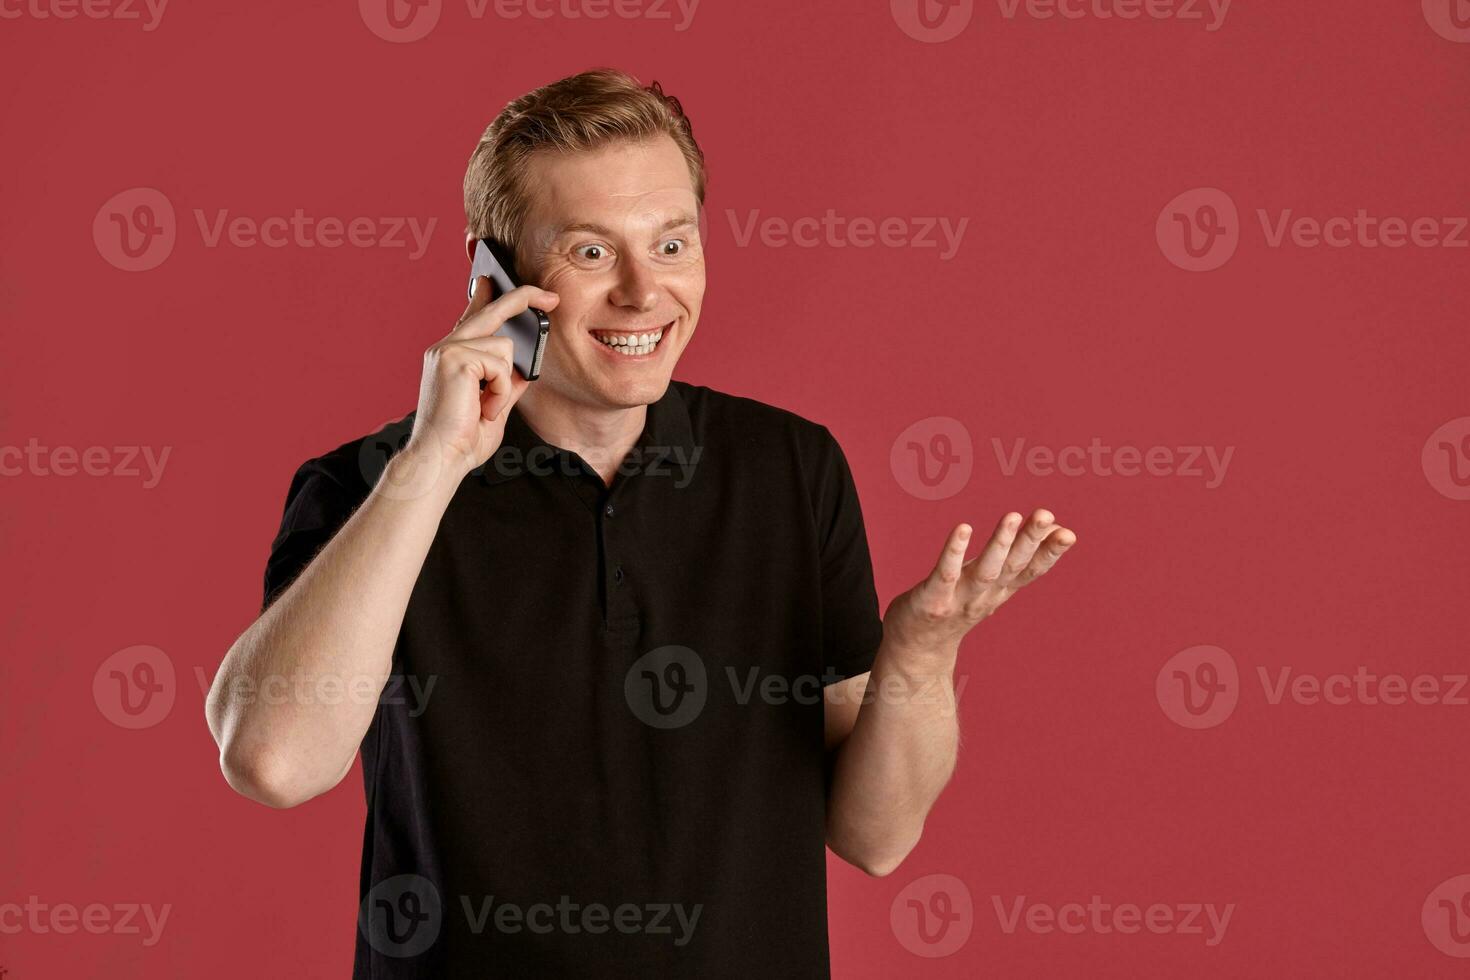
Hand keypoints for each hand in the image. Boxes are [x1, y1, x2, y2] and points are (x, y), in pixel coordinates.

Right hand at [407, 275, 559, 475]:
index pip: (473, 316)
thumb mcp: (493, 406)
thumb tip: (524, 365)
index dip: (487, 295)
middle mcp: (446, 347)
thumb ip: (506, 382)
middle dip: (523, 298)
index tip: (494, 278)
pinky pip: (499, 363)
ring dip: (503, 383)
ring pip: (503, 345)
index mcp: (451, 356)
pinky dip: (499, 391)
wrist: (440, 459)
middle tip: (550, 297)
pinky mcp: (455, 358)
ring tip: (485, 407)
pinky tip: (482, 408)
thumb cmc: (461, 439)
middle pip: (491, 310)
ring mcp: (448, 350)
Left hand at [885, 509, 1076, 656]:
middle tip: (1046, 515)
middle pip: (1012, 566)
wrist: (918, 650)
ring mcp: (959, 600)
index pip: (1030, 571)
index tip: (1068, 534)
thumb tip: (1054, 526)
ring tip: (1013, 515)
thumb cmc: (955, 605)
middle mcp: (985, 596)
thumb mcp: (990, 582)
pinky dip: (955, 552)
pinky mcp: (932, 600)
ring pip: (985, 570)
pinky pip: (945, 573)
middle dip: (1030, 540)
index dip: (1049, 553)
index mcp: (1000, 591)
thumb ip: (1018, 557)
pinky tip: (963, 528)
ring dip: (999, 544)